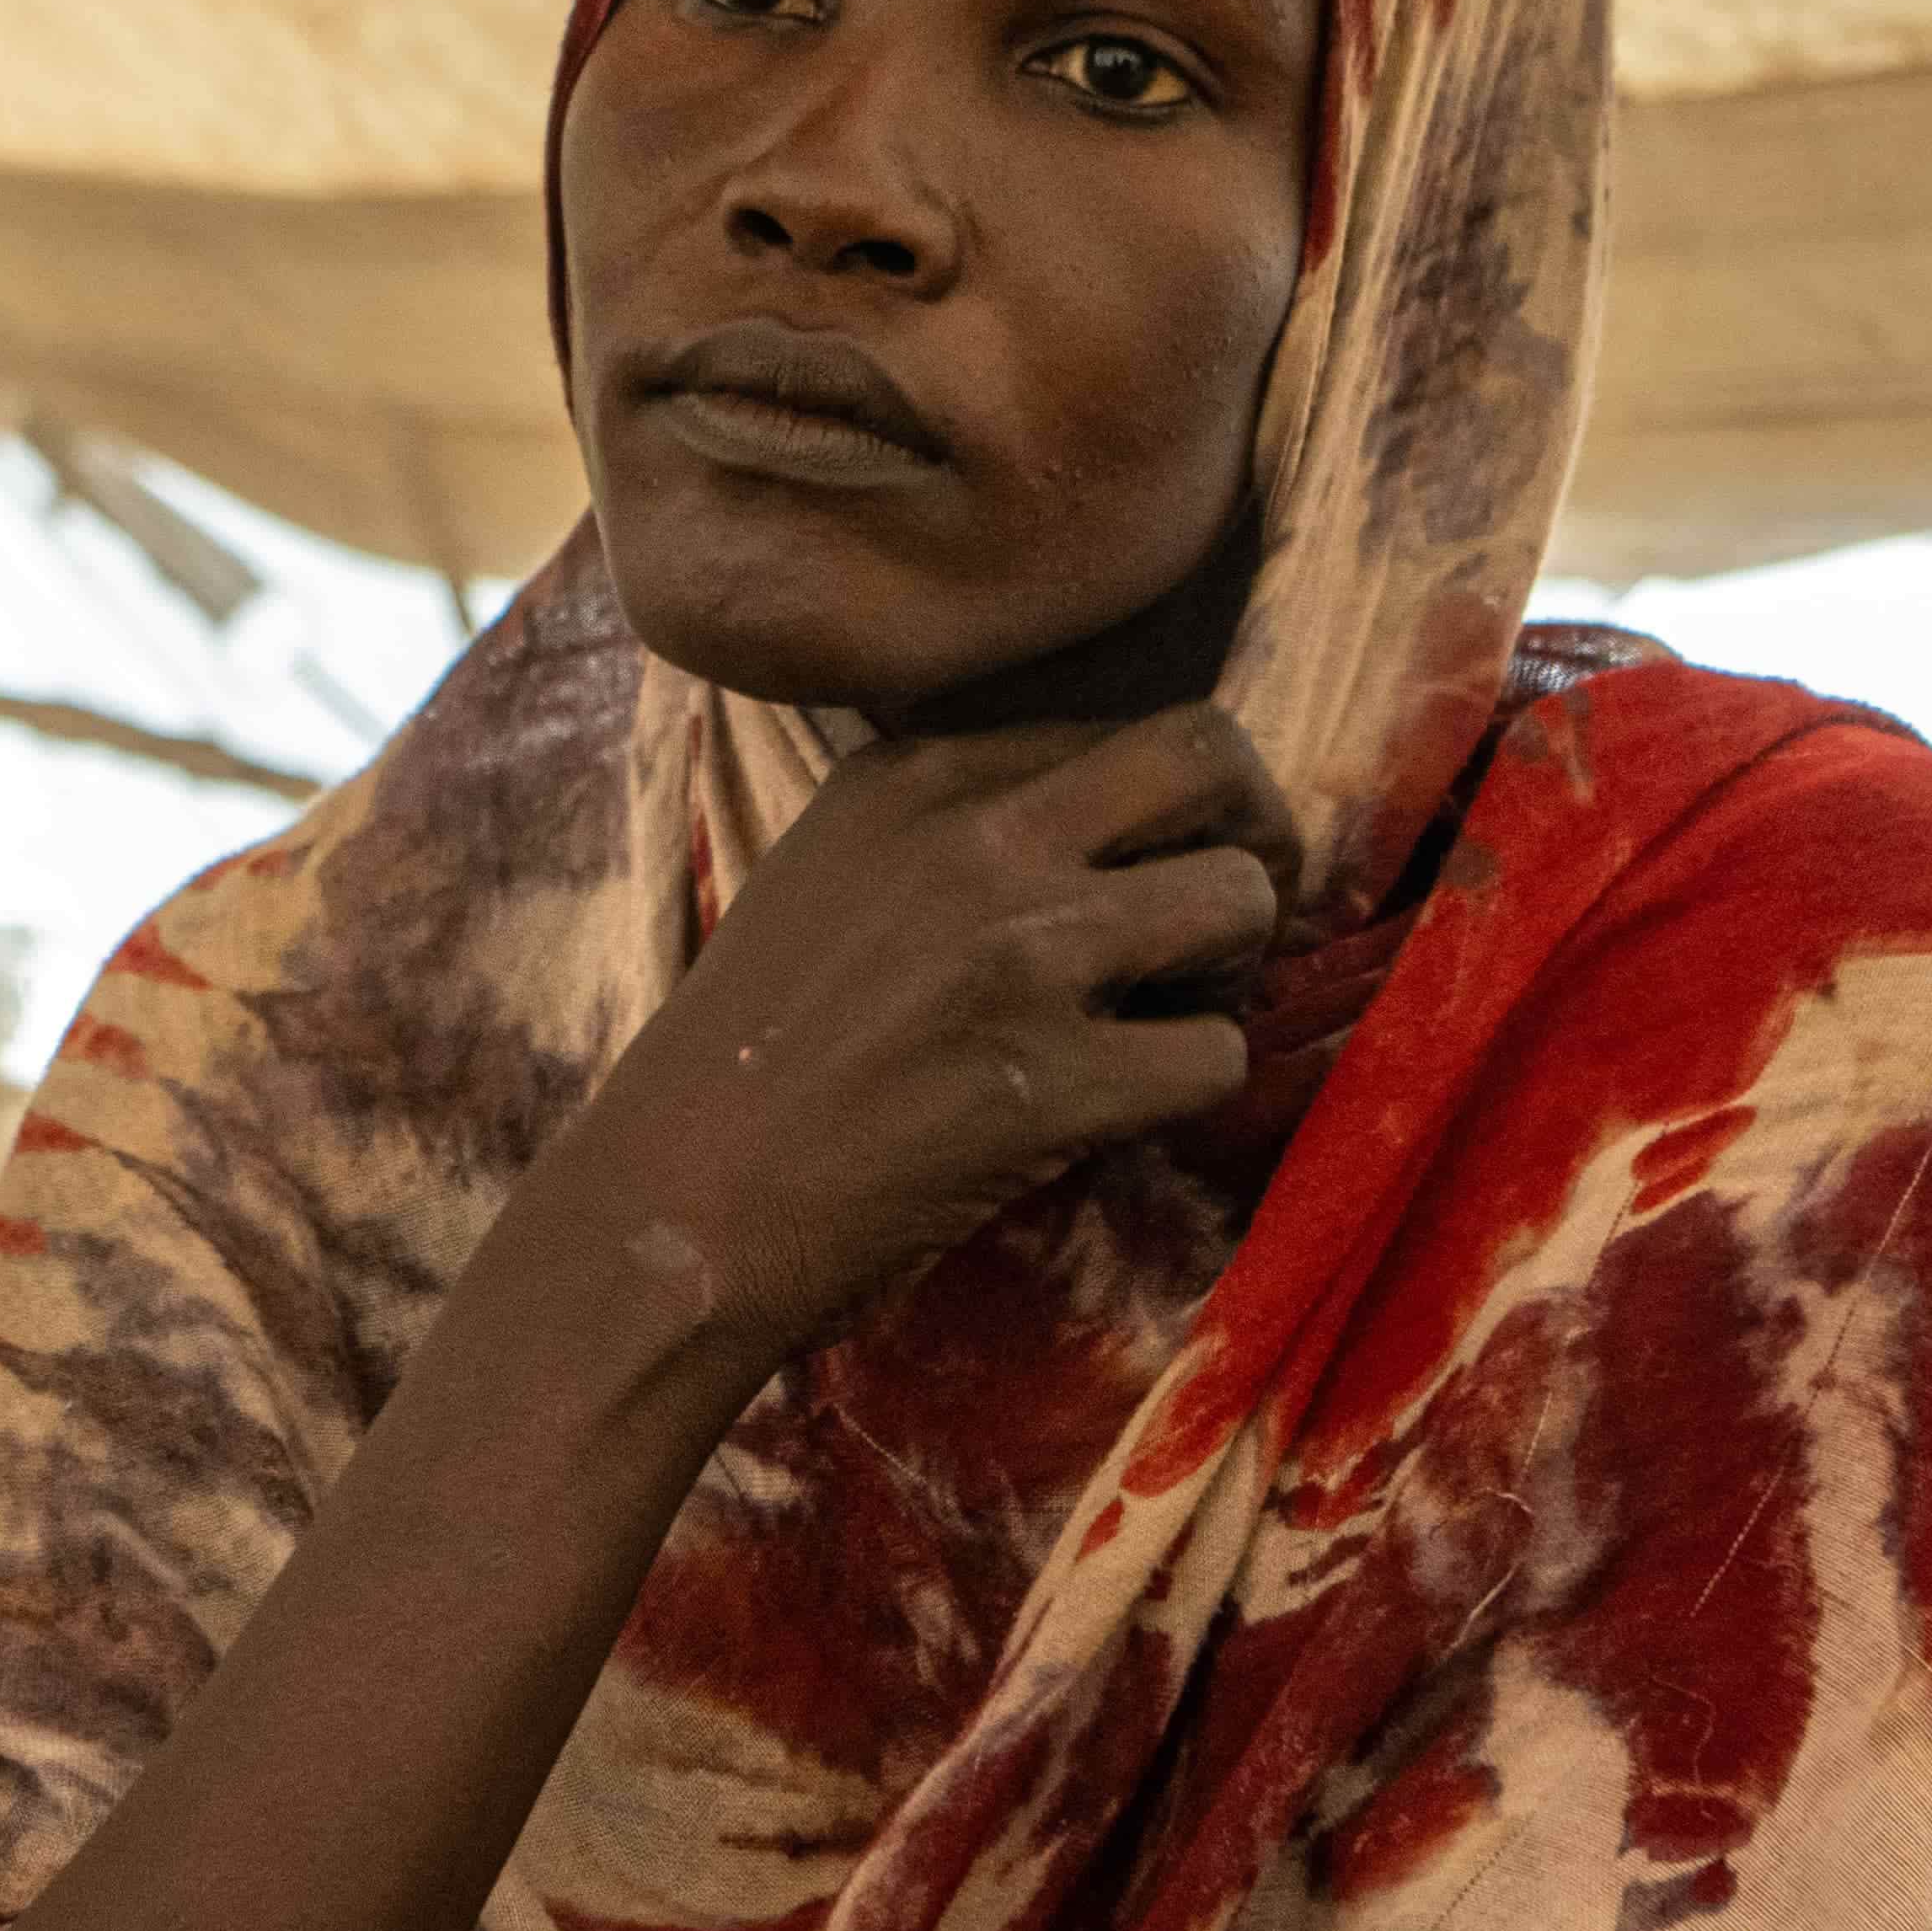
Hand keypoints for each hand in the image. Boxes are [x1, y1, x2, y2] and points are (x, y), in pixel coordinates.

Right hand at [523, 703, 1300, 1376]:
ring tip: (1165, 1024)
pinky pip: (1216, 1055)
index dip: (1178, 805)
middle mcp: (973, 838)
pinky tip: (1120, 1111)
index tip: (1161, 873)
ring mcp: (1015, 958)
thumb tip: (1112, 817)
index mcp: (916, 775)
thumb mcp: (827, 872)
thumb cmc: (747, 1056)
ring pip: (1241, 899)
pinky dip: (1191, 1090)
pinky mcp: (1046, 1084)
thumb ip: (952, 824)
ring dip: (1232, 971)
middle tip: (1227, 921)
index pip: (1129, 724)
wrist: (674, 1206)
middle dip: (1257, 832)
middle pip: (1211, 752)